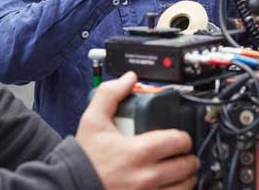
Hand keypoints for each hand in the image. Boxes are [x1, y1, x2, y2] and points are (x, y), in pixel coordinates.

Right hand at [76, 72, 198, 189]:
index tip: (180, 137)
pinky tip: (173, 186)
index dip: (183, 137)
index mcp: (139, 151)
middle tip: (183, 154)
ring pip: (185, 186)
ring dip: (187, 177)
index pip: (178, 141)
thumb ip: (110, 94)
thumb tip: (129, 79)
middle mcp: (147, 176)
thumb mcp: (93, 120)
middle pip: (186, 165)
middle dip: (188, 157)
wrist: (71, 185)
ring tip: (182, 171)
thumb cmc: (84, 158)